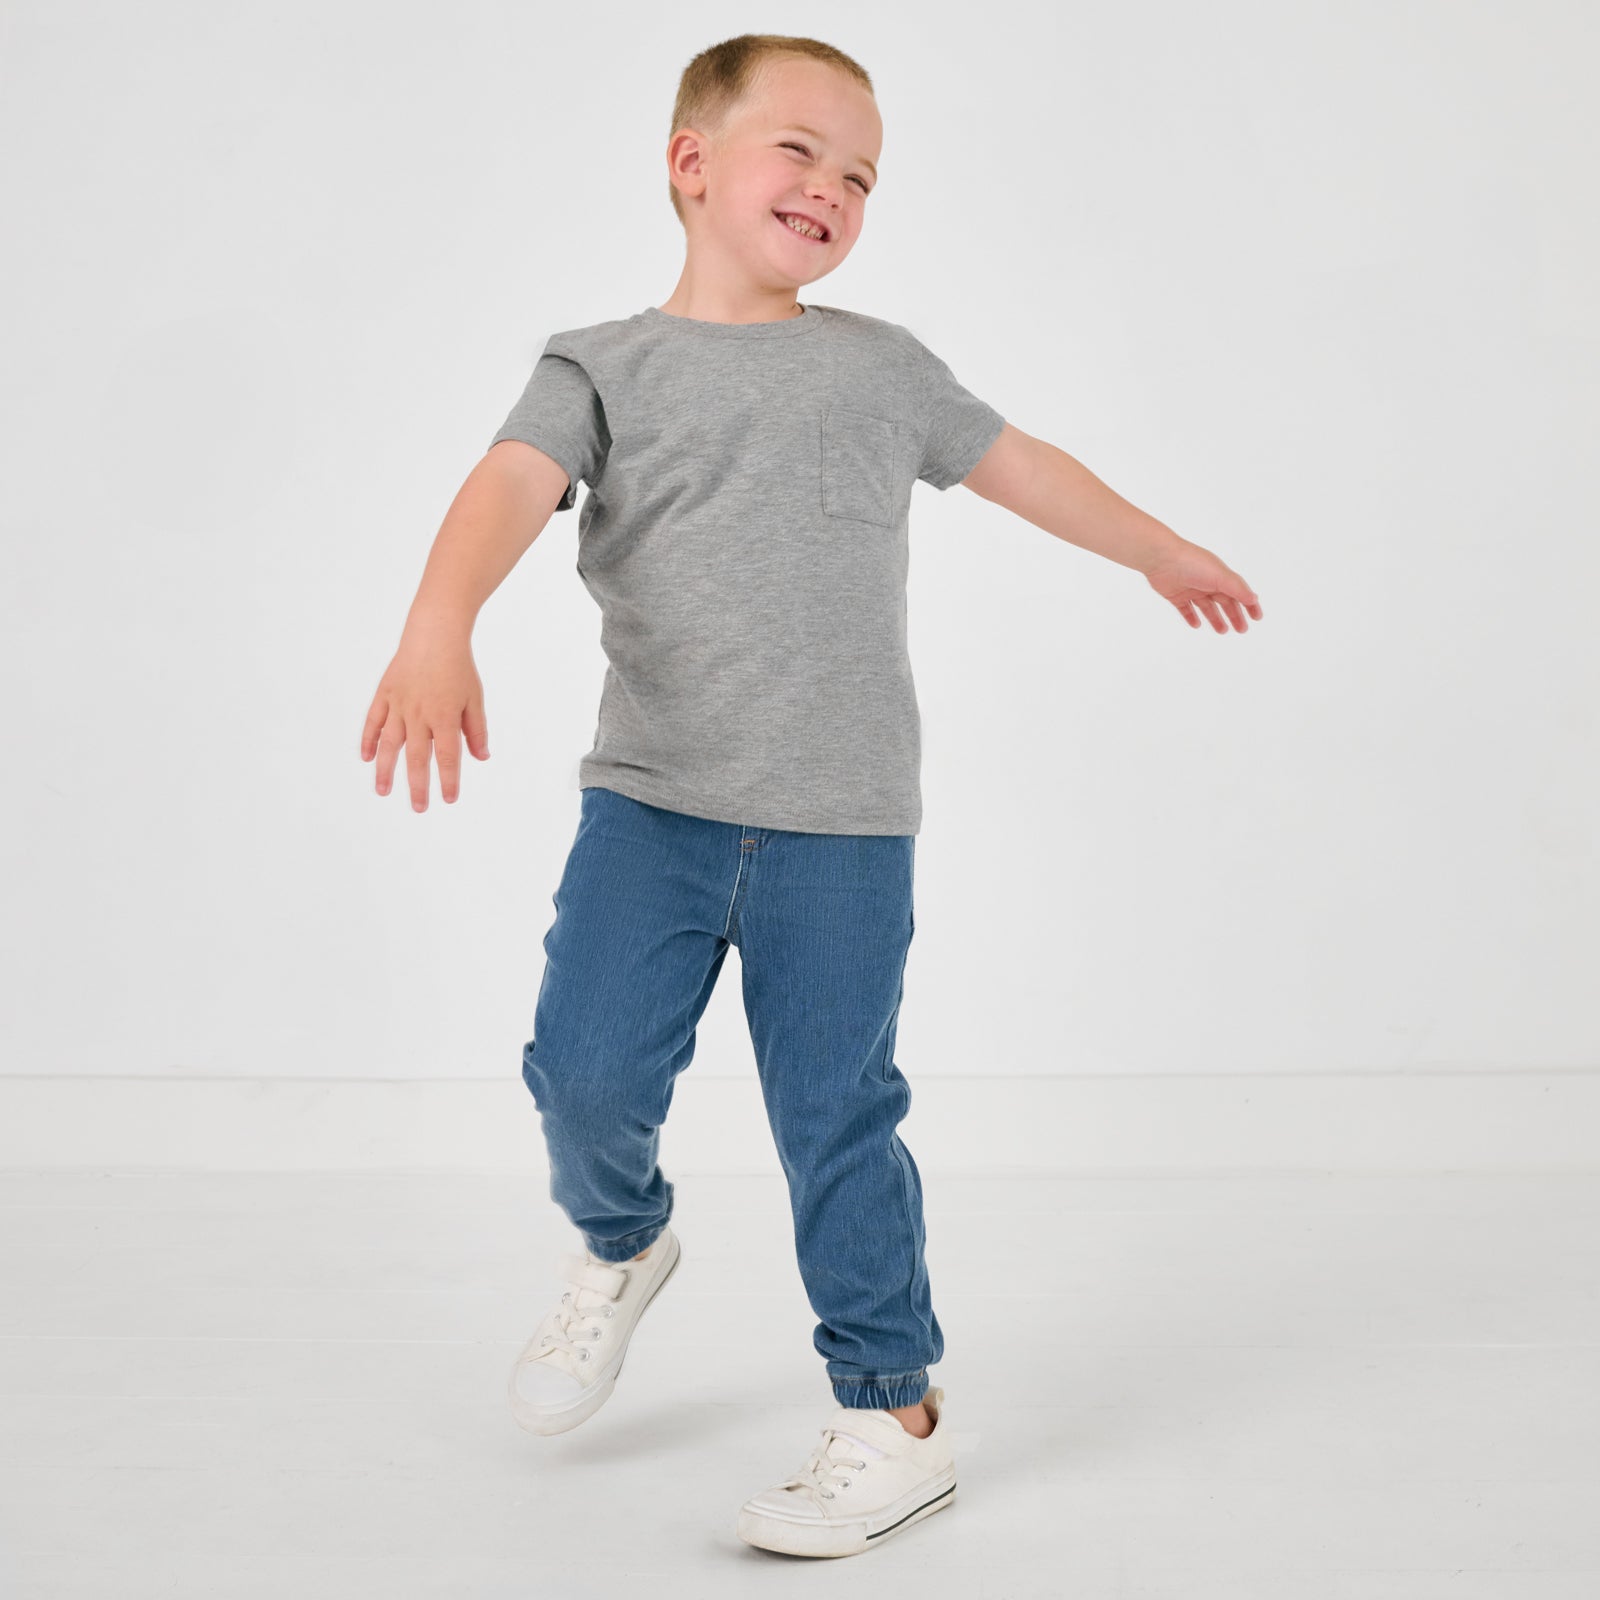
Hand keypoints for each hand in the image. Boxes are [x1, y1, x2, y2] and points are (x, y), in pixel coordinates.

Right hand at [360, 623, 489, 810]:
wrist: (434, 633)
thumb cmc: (458, 667)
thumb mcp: (475, 698)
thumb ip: (476, 730)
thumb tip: (481, 758)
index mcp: (445, 716)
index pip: (448, 757)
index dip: (449, 780)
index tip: (449, 799)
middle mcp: (420, 714)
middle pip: (417, 757)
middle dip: (418, 786)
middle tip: (419, 808)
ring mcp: (399, 705)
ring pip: (389, 744)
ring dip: (385, 770)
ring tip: (383, 791)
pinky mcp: (385, 694)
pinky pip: (373, 721)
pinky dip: (368, 740)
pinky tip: (366, 758)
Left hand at [1143, 540, 1261, 631]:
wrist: (1161, 559)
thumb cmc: (1192, 563)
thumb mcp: (1220, 576)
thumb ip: (1237, 588)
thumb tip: (1254, 599)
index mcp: (1220, 575)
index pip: (1239, 592)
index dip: (1249, 605)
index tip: (1257, 617)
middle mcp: (1207, 582)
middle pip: (1225, 602)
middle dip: (1234, 615)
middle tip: (1242, 630)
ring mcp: (1191, 589)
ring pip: (1207, 607)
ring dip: (1215, 619)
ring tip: (1223, 631)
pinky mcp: (1175, 595)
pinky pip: (1185, 609)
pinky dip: (1191, 617)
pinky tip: (1196, 625)